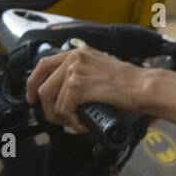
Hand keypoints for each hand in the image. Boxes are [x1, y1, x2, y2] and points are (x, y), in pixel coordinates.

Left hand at [25, 45, 145, 130]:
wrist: (143, 87)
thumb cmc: (131, 83)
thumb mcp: (102, 69)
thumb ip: (83, 74)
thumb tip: (68, 95)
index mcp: (79, 52)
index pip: (43, 64)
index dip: (33, 83)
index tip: (32, 98)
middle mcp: (74, 58)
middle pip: (43, 87)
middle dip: (47, 109)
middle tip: (58, 120)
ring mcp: (75, 71)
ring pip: (52, 102)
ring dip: (64, 118)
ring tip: (79, 122)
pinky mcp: (78, 86)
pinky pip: (64, 110)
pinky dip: (73, 122)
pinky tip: (85, 123)